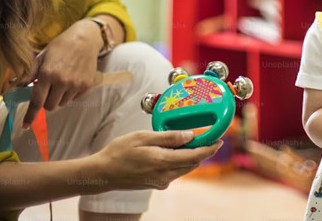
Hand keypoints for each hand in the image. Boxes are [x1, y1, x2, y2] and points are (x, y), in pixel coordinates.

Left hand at [20, 20, 100, 127]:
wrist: (85, 39)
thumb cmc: (60, 47)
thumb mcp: (41, 58)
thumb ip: (28, 75)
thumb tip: (13, 89)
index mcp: (47, 74)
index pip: (37, 101)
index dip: (30, 115)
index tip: (25, 125)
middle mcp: (62, 81)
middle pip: (49, 106)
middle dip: (45, 101)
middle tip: (47, 89)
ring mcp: (76, 84)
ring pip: (62, 103)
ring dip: (58, 97)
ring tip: (61, 81)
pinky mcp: (87, 85)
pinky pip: (73, 98)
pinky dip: (70, 94)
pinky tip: (72, 79)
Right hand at [91, 131, 221, 189]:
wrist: (102, 173)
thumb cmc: (119, 151)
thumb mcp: (144, 137)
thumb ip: (168, 137)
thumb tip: (190, 136)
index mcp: (163, 162)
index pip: (195, 156)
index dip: (210, 148)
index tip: (220, 140)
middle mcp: (165, 176)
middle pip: (192, 163)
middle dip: (203, 151)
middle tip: (209, 137)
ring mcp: (161, 182)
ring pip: (185, 168)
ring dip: (192, 156)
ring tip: (193, 141)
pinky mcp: (157, 184)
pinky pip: (175, 172)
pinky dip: (181, 161)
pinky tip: (176, 151)